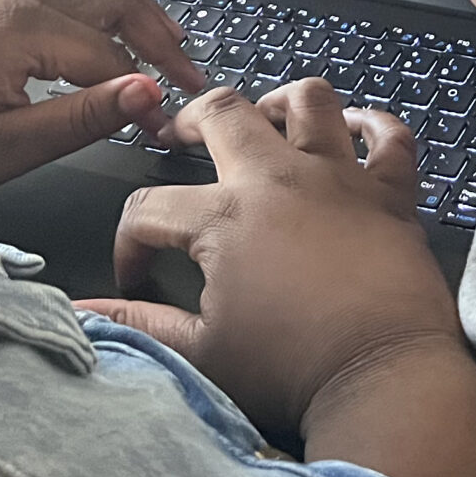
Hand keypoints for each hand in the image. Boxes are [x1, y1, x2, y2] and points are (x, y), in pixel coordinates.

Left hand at [0, 0, 202, 208]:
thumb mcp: (4, 149)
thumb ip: (82, 118)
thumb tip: (148, 92)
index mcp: (18, 27)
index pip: (113, 56)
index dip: (147, 93)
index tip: (164, 125)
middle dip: (161, 38)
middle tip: (188, 76)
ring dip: (137, 9)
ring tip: (166, 44)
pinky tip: (113, 17)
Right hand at [80, 81, 475, 476]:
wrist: (381, 376)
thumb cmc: (290, 370)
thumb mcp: (200, 352)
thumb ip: (140, 324)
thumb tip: (83, 311)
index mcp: (225, 217)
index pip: (150, 207)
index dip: (130, 241)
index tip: (137, 274)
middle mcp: (282, 179)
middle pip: (225, 112)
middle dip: (192, 118)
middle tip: (182, 137)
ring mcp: (343, 177)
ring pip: (311, 100)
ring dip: (281, 103)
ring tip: (265, 120)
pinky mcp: (392, 191)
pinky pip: (391, 136)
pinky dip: (374, 126)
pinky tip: (357, 131)